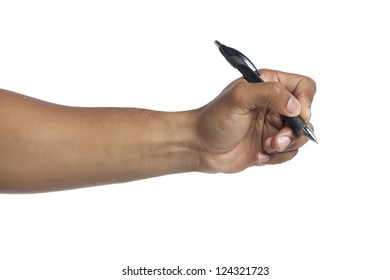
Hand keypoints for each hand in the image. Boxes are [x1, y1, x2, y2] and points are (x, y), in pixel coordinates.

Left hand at [194, 69, 315, 172]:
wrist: (199, 147)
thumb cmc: (214, 119)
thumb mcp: (239, 98)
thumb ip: (270, 94)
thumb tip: (296, 106)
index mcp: (269, 86)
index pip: (303, 87)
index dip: (306, 101)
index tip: (298, 115)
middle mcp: (274, 105)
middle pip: (305, 116)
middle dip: (294, 131)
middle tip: (275, 141)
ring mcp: (273, 127)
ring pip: (299, 137)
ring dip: (285, 146)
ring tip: (266, 148)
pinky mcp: (270, 146)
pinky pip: (288, 153)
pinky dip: (277, 158)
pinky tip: (258, 157)